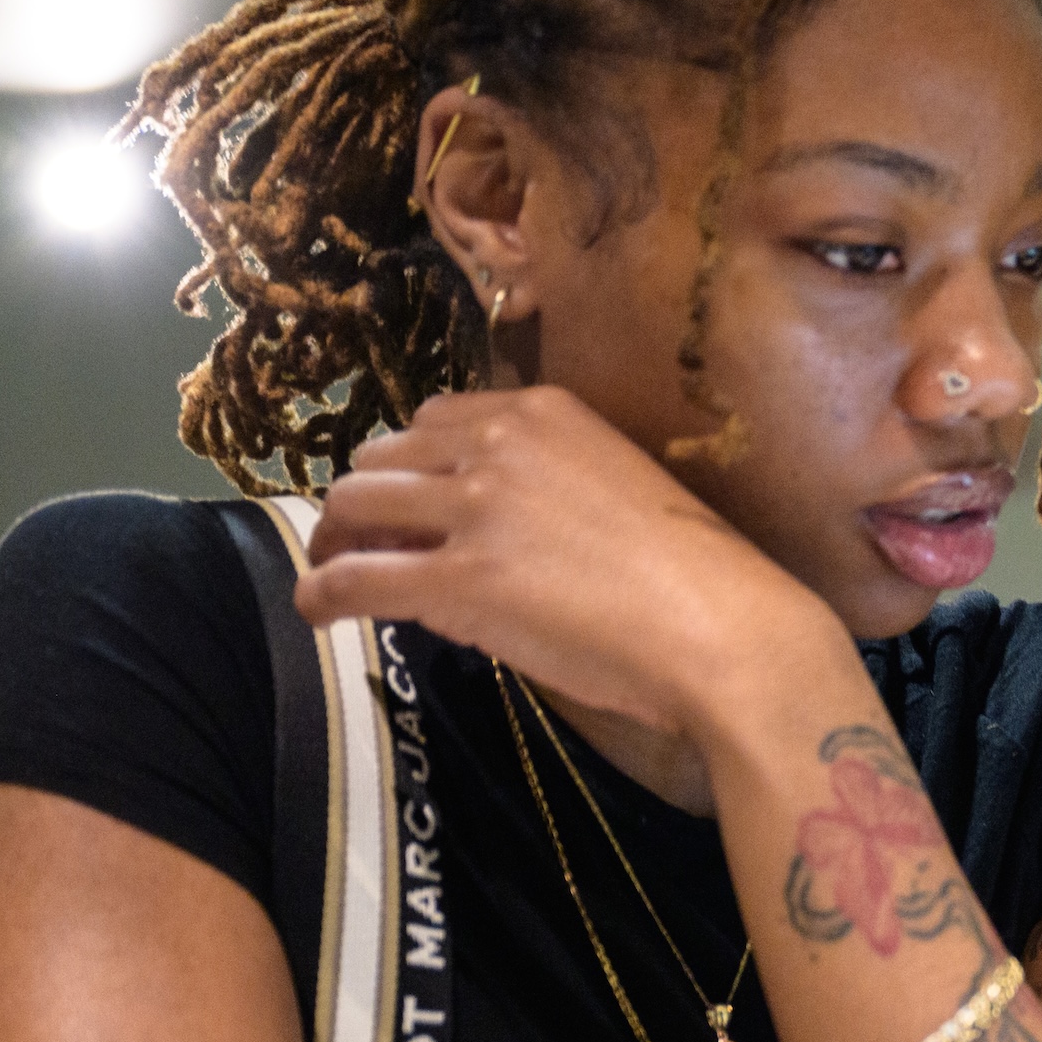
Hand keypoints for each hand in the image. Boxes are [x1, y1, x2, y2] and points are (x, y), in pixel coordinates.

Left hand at [295, 388, 840, 739]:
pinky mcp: (460, 579)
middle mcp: (500, 442)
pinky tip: (317, 613)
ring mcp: (476, 508)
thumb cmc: (698, 574)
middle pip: (383, 457)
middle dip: (366, 501)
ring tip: (334, 573)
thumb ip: (548, 488)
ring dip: (335, 541)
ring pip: (356, 507)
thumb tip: (493, 529)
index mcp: (545, 412)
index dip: (411, 466)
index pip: (436, 420)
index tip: (411, 503)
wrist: (725, 629)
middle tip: (363, 543)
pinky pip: (356, 578)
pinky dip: (322, 594)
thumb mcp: (618, 491)